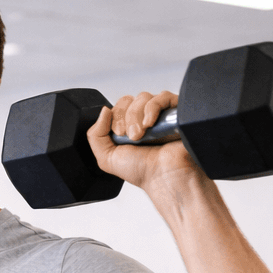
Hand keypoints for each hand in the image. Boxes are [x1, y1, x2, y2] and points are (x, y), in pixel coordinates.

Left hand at [87, 90, 203, 193]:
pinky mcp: (176, 111)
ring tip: (141, 135)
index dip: (115, 117)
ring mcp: (160, 114)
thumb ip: (96, 135)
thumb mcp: (107, 157)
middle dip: (125, 117)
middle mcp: (143, 119)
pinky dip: (152, 107)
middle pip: (128, 100)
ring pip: (143, 97)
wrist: (163, 176)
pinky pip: (163, 96)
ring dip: (137, 116)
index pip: (116, 107)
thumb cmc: (141, 171)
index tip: (119, 134)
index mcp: (128, 127)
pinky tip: (150, 124)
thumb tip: (104, 110)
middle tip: (130, 136)